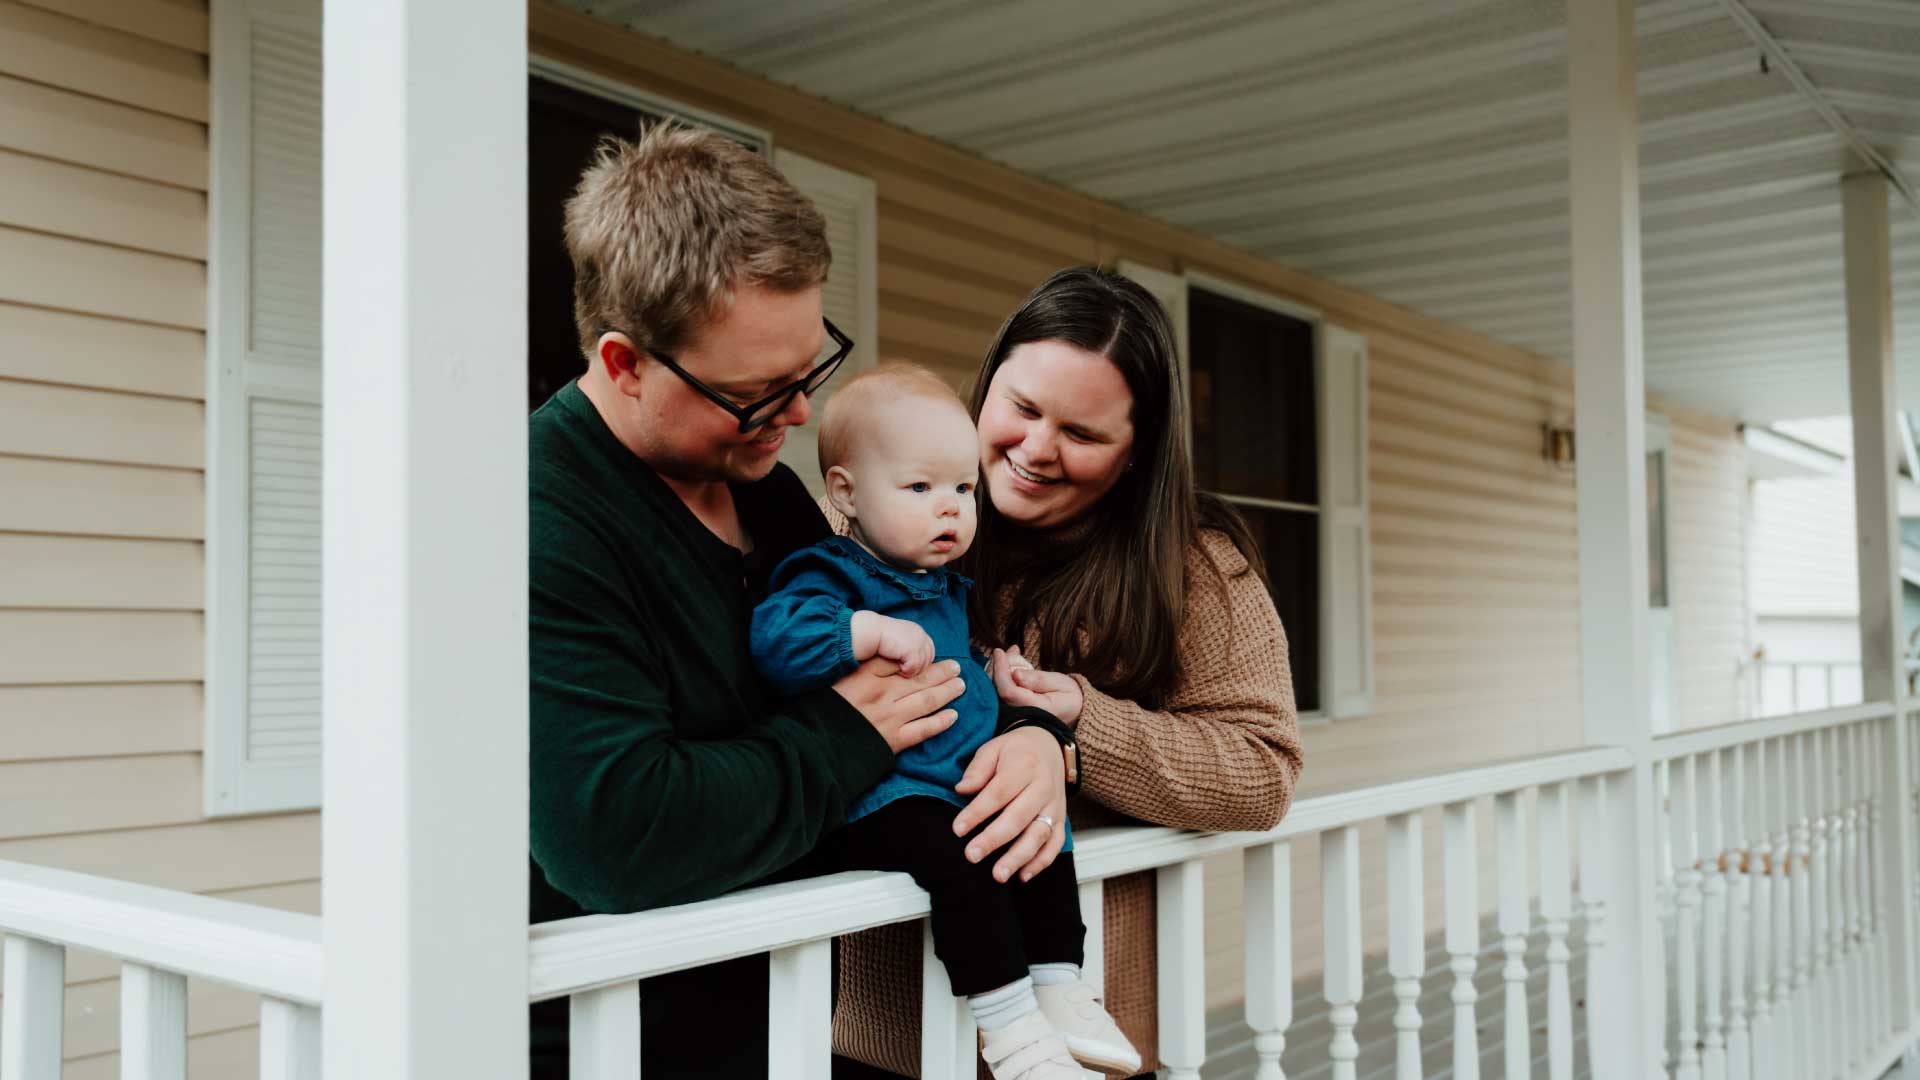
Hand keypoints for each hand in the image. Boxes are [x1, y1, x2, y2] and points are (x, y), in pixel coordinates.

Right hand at [832, 657, 964, 752]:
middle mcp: (882, 694)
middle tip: (956, 667)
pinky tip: (953, 716)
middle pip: (919, 678)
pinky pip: (923, 729)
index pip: (899, 660)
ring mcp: (890, 717)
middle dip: (941, 672)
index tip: (930, 654)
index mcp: (864, 676)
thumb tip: (873, 661)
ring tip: (960, 685)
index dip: (918, 657)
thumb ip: (854, 671)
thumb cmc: (819, 712)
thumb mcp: (832, 682)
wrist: (813, 746)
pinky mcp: (893, 740)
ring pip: (927, 700)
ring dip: (947, 692)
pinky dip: (940, 722)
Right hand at [851, 611, 936, 676]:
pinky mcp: (912, 649)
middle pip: (928, 660)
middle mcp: (920, 634)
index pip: (929, 651)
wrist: (867, 631)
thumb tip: (913, 663)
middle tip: (901, 668)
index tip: (908, 666)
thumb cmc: (877, 638)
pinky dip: (904, 670)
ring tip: (896, 665)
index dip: (920, 662)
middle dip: (916, 667)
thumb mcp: (896, 641)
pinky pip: (913, 668)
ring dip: (909, 669)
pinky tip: (895, 664)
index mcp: (917, 631)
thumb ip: (906, 648)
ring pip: (922, 666)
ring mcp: (918, 641)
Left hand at [951, 726, 1067, 883]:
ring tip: (998, 874)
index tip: (958, 829)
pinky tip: (1023, 876)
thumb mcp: (993, 748)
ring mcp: (1055, 805)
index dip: (978, 812)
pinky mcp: (1061, 819)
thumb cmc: (1016, 750)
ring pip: (1039, 834)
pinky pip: (1055, 844)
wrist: (1050, 745)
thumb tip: (961, 790)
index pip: (999, 793)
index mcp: (1025, 766)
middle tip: (971, 855)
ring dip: (1019, 857)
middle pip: (1018, 817)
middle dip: (994, 839)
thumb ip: (978, 769)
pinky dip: (1041, 862)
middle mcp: (1043, 787)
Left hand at [989, 646, 1083, 726]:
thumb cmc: (1067, 697)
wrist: (1072, 712)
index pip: (1008, 691)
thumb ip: (1038, 680)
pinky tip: (1012, 665)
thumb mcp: (1060, 684)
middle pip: (997, 689)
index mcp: (1035, 710)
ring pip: (993, 689)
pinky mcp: (1008, 712)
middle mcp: (1019, 716)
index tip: (999, 652)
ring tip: (1017, 658)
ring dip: (1000, 669)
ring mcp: (1012, 716)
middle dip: (1000, 666)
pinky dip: (1001, 674)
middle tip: (1012, 652)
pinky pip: (996, 691)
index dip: (1000, 670)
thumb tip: (1015, 674)